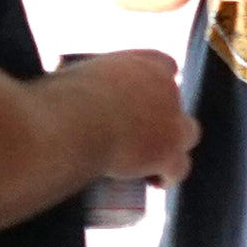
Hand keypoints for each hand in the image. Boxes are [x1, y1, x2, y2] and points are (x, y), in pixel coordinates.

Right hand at [54, 50, 198, 187]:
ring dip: (171, 146)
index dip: (156, 85)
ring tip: (148, 161)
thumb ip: (83, 81)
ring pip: (188, 134)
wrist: (70, 126)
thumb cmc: (58, 101)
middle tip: (135, 135)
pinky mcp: (169, 152)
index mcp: (142, 64)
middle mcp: (164, 88)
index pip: (165, 66)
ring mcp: (172, 121)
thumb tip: (65, 88)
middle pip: (175, 103)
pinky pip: (179, 167)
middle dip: (161, 118)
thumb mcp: (72, 77)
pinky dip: (166, 175)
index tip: (141, 99)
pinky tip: (154, 182)